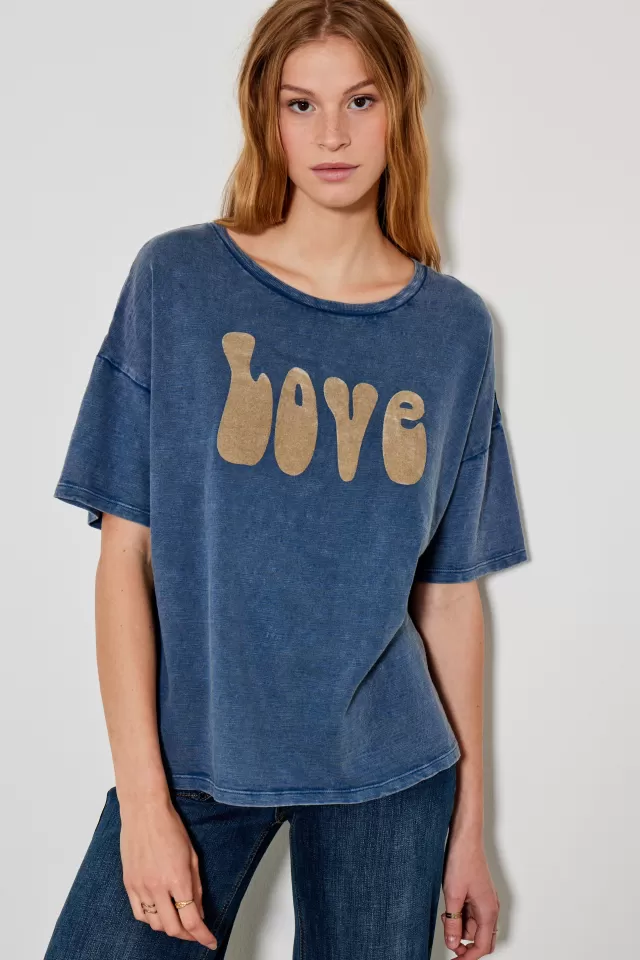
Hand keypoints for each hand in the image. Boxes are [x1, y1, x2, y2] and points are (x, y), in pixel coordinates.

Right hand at [119, 797, 217, 950]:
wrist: (144, 812)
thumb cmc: (170, 827)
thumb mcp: (192, 856)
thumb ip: (196, 888)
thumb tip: (199, 912)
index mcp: (178, 879)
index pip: (192, 920)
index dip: (202, 936)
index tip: (210, 941)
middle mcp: (158, 887)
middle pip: (173, 928)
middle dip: (188, 936)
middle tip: (197, 933)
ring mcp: (140, 887)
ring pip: (155, 925)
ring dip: (169, 928)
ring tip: (179, 921)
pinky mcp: (129, 885)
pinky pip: (139, 914)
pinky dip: (151, 919)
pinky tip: (160, 913)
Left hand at [440, 832, 499, 957]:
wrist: (465, 838)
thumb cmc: (463, 860)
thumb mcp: (453, 894)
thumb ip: (453, 921)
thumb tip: (453, 942)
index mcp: (488, 910)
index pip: (483, 946)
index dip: (469, 957)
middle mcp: (490, 907)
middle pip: (480, 938)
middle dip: (464, 943)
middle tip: (448, 938)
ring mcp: (485, 900)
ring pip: (474, 926)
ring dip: (460, 927)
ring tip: (446, 916)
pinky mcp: (478, 894)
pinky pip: (471, 914)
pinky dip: (460, 916)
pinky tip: (449, 908)